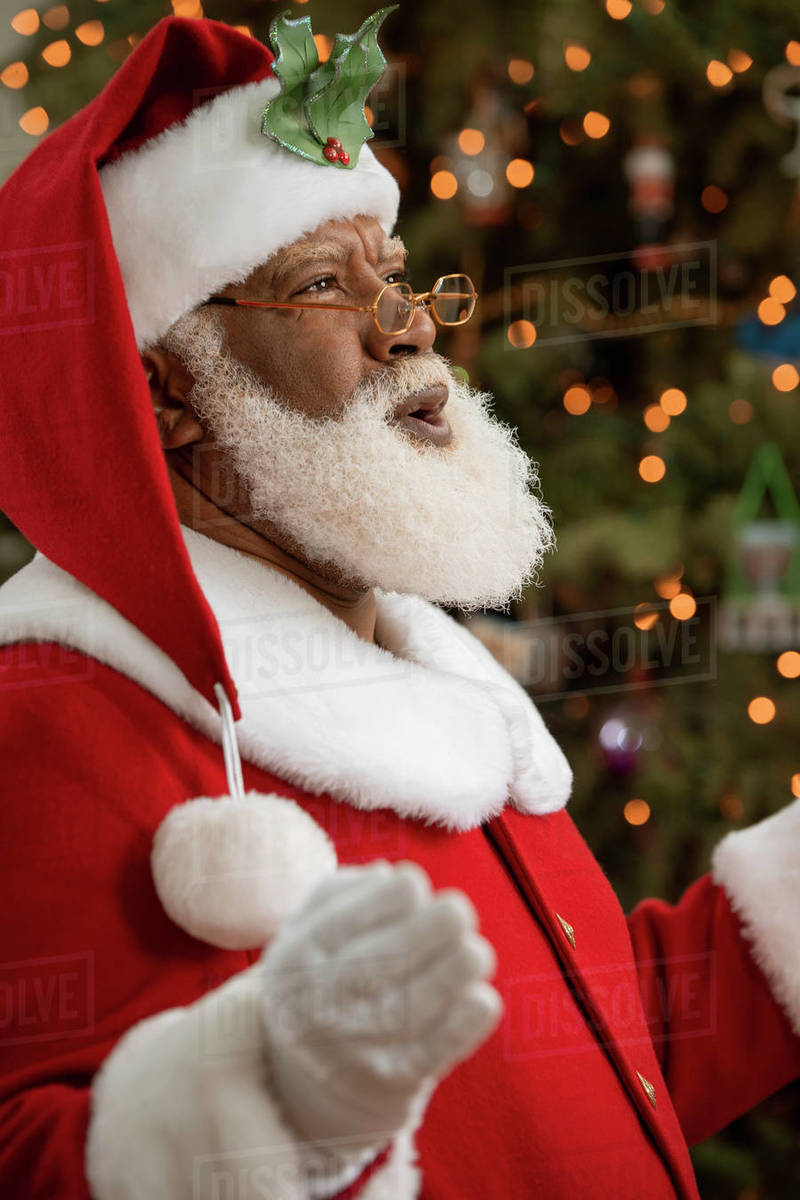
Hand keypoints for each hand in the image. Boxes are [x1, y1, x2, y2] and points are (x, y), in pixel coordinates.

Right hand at [260, 860, 501, 1152]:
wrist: (310, 1076)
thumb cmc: (323, 973)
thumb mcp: (306, 928)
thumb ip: (339, 891)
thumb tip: (387, 876)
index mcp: (297, 958)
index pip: (352, 915)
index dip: (398, 892)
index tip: (414, 887)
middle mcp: (320, 1005)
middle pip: (392, 957)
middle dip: (439, 925)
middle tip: (458, 912)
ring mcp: (356, 1048)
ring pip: (422, 1001)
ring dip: (461, 966)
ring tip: (473, 952)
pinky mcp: (393, 1081)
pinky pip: (441, 1047)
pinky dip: (469, 1018)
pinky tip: (480, 995)